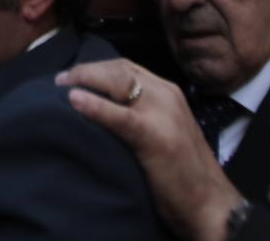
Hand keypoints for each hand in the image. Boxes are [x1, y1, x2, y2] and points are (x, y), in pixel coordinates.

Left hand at [57, 59, 243, 240]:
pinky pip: (120, 116)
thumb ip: (140, 114)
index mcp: (168, 92)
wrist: (210, 204)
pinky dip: (95, 106)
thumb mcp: (162, 131)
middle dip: (85, 71)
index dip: (96, 68)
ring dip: (84, 80)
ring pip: (117, 83)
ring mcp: (162, 113)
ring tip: (60, 87)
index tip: (73, 76)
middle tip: (59, 81)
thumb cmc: (182, 174)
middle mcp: (166, 95)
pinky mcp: (155, 136)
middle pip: (118, 69)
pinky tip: (75, 101)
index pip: (126, 67)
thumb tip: (100, 108)